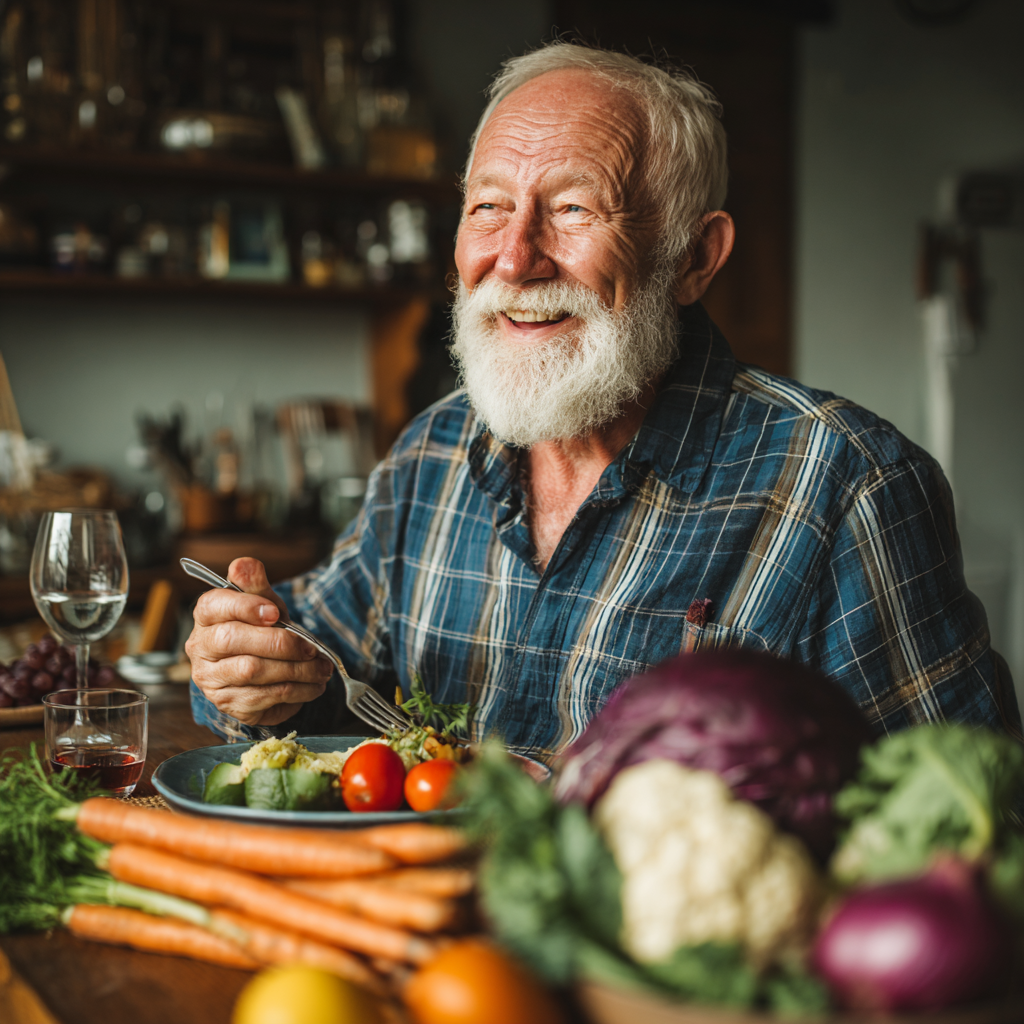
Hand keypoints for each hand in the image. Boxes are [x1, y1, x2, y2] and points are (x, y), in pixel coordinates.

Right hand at [185, 557, 332, 725]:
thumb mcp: (263, 602)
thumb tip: (244, 564)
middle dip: (279, 643)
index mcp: (206, 616)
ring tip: (321, 668)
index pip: (214, 605)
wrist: (263, 668)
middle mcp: (201, 648)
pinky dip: (295, 692)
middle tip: (311, 648)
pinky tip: (313, 686)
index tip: (275, 613)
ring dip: (295, 671)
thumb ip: (255, 584)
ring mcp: (212, 680)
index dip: (245, 607)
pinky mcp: (229, 704)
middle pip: (233, 641)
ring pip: (251, 672)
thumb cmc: (261, 629)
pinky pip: (263, 698)